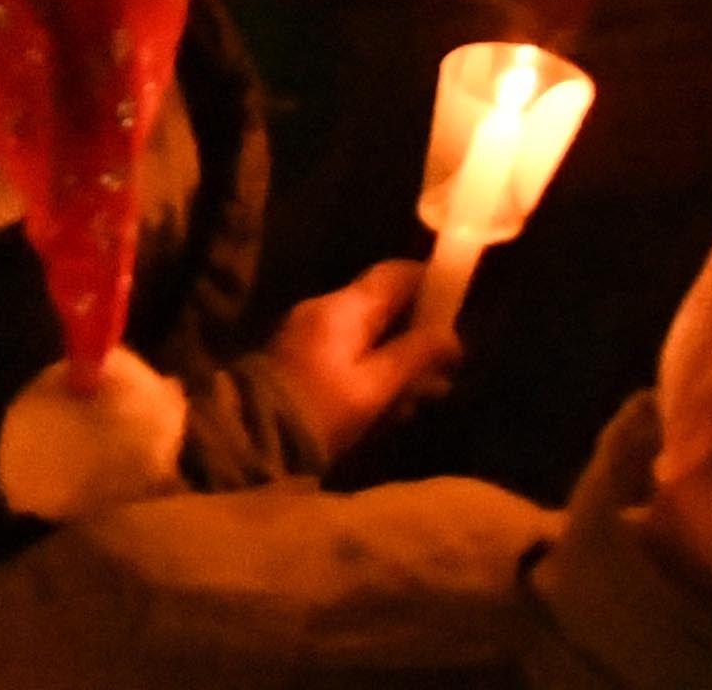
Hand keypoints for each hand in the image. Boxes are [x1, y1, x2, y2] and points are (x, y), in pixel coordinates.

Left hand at [255, 260, 461, 461]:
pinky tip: (389, 408)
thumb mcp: (374, 388)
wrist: (254, 437)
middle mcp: (325, 309)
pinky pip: (348, 352)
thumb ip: (414, 357)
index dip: (429, 283)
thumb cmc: (321, 410)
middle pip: (384, 307)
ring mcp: (309, 332)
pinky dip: (373, 371)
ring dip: (398, 361)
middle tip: (444, 372)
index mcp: (343, 307)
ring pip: (369, 334)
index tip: (457, 307)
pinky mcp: (302, 357)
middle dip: (417, 336)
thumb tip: (452, 336)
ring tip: (420, 399)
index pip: (394, 274)